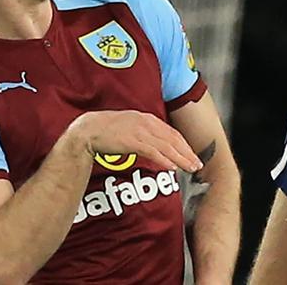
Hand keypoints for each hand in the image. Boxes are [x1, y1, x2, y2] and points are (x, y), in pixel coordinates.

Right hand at [66, 110, 202, 172]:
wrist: (88, 130)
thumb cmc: (106, 130)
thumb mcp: (130, 128)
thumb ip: (144, 133)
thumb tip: (155, 145)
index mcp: (147, 118)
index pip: (172, 132)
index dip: (184, 145)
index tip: (192, 155)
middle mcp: (147, 123)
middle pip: (173, 139)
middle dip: (187, 153)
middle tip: (197, 164)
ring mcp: (140, 131)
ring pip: (167, 146)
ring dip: (181, 158)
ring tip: (190, 168)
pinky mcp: (132, 141)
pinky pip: (153, 152)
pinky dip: (165, 160)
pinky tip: (172, 167)